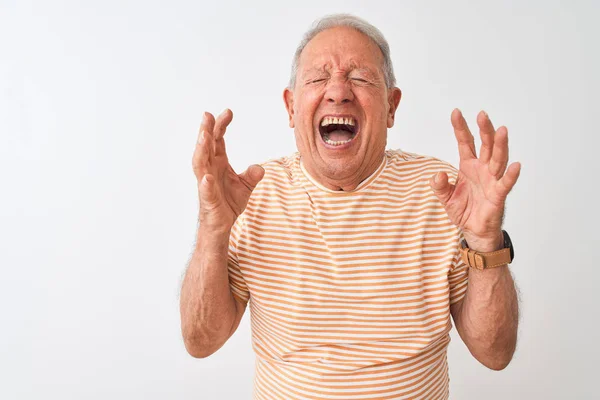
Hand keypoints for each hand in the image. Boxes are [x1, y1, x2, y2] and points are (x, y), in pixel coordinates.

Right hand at [192, 109, 263, 235]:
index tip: (228, 112)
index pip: (217, 140)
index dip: (221, 126)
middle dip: (206, 130)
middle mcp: (209, 170)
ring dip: (201, 150)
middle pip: (206, 147)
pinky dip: (205, 184)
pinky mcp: (208, 200)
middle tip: (208, 115)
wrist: (221, 226)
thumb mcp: (245, 186)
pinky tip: (206, 178)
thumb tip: (259, 167)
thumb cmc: (227, 203)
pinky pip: (206, 191)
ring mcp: (206, 184)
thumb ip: (252, 175)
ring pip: (200, 164)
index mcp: (218, 163)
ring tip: (204, 136)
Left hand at [430, 109, 520, 251]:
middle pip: (485, 145)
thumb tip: (436, 175)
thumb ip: (439, 186)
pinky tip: (516, 165)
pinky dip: (511, 175)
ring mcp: (492, 180)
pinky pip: (505, 183)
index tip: (455, 112)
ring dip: (500, 145)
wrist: (474, 230)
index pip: (465, 142)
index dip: (460, 128)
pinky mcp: (498, 195)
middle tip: (482, 114)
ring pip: (498, 159)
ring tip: (501, 130)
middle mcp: (482, 169)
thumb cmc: (464, 210)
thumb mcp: (445, 197)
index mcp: (468, 166)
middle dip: (484, 130)